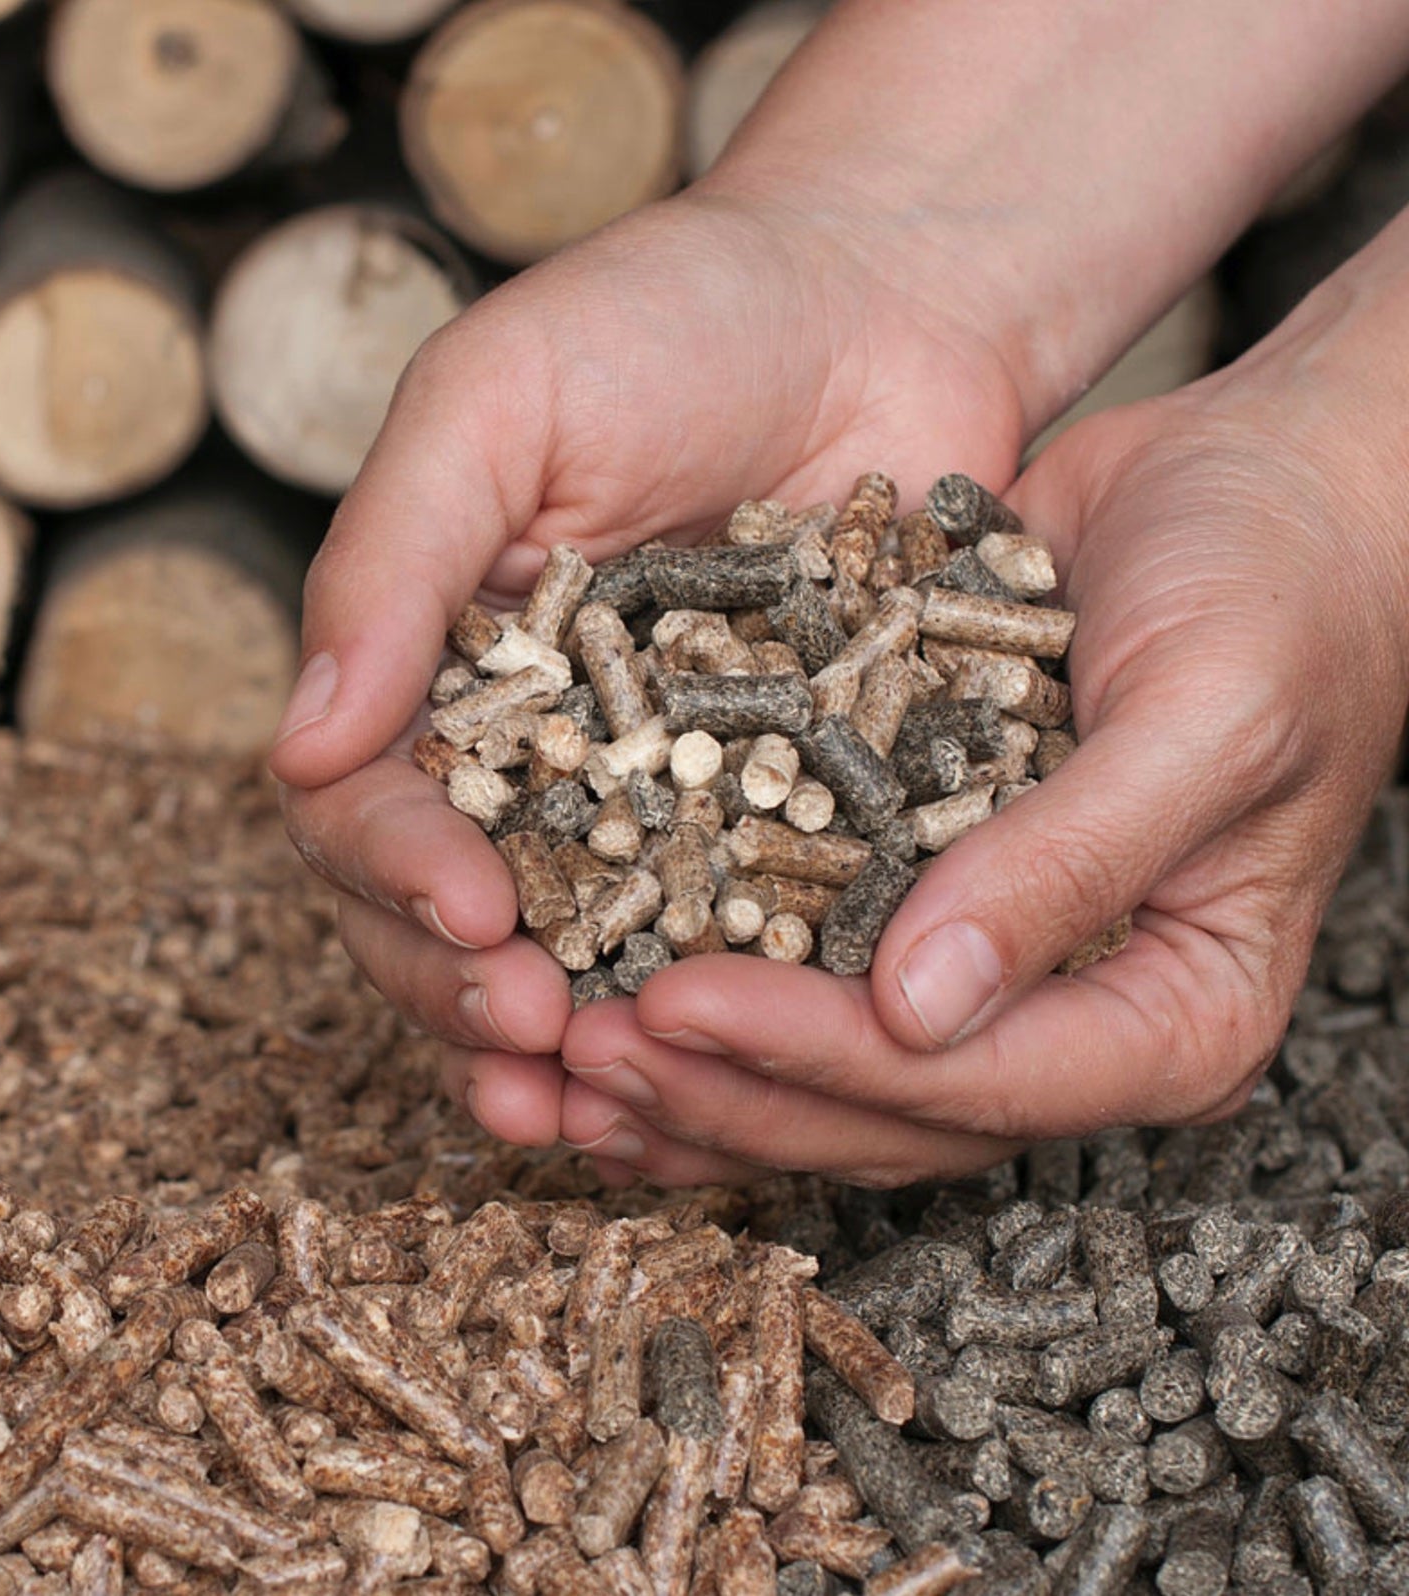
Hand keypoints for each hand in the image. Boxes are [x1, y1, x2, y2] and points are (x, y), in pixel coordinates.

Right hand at [271, 183, 1026, 1156]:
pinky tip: (712, 1079)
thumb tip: (300, 746)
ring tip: (592, 1116)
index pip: (364, 806)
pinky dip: (702, 1015)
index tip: (472, 915)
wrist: (880, 302)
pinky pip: (718, 937)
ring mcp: (650, 796)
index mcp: (435, 670)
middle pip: (449, 915)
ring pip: (573, 955)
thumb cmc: (668, 318)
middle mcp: (528, 753)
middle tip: (530, 1044)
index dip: (397, 876)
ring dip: (566, 1051)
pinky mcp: (773, 815)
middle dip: (469, 993)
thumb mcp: (497, 402)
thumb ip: (392, 562)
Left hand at [558, 301, 1408, 1186]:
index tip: (668, 1005)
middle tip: (578, 1051)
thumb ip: (1073, 863)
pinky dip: (710, 985)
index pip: (970, 1084)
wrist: (1264, 496)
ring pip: (828, 1072)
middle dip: (724, 1089)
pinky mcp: (925, 895)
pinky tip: (604, 979)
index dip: (811, 1060)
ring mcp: (995, 966)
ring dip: (695, 1073)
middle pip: (883, 1110)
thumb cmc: (1277, 596)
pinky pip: (807, 971)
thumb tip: (920, 1008)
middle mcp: (1073, 1015)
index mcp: (1171, 1016)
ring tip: (559, 1051)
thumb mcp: (1204, 719)